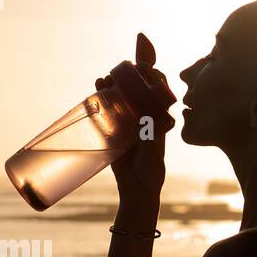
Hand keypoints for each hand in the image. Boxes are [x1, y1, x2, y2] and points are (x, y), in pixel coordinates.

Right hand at [97, 32, 171, 206]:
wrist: (136, 190)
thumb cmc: (150, 173)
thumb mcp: (152, 156)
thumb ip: (149, 139)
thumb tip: (146, 119)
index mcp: (159, 118)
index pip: (159, 90)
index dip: (154, 74)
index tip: (145, 66)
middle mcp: (144, 116)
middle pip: (138, 87)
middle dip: (130, 74)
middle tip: (120, 70)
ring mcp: (128, 121)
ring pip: (122, 96)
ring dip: (114, 83)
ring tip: (104, 80)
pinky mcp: (113, 129)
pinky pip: (108, 109)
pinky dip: (102, 97)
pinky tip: (97, 89)